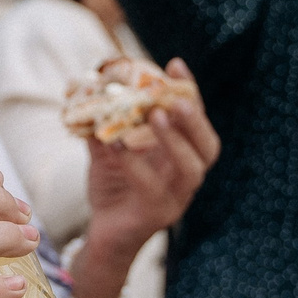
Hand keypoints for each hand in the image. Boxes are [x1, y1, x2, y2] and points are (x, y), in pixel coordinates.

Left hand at [65, 61, 217, 297]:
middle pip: (208, 147)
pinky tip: (117, 145)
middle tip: (174, 97)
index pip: (196, 120)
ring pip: (191, 170)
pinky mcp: (157, 215)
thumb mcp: (107, 149)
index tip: (175, 64)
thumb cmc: (112, 187)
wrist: (102, 233)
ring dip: (175, 140)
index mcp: (181, 155)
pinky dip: (135, 164)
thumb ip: (104, 121)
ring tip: (155, 115)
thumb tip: (88, 88)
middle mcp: (186, 176)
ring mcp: (176, 199)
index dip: (190, 91)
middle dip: (194, 119)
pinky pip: (152, 188)